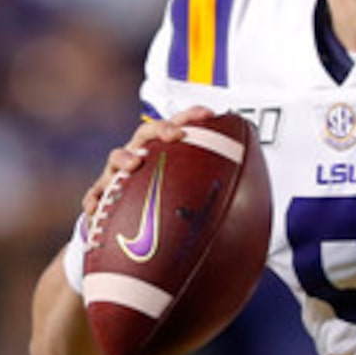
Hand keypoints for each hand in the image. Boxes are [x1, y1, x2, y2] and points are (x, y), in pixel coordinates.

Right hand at [78, 106, 211, 241]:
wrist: (129, 240)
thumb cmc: (164, 213)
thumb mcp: (192, 204)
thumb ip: (218, 200)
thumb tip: (261, 210)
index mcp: (162, 155)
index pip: (177, 128)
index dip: (191, 117)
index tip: (209, 114)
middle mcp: (139, 160)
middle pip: (146, 136)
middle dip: (160, 130)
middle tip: (175, 135)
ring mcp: (116, 178)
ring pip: (116, 160)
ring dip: (123, 158)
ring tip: (133, 165)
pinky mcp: (100, 201)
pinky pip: (94, 199)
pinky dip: (94, 201)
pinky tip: (94, 209)